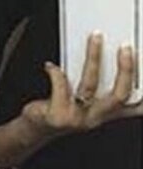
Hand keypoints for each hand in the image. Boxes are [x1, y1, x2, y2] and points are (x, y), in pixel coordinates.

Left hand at [19, 33, 141, 139]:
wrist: (36, 128)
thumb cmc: (61, 110)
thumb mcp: (88, 103)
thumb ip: (104, 88)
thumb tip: (115, 59)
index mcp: (107, 113)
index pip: (136, 106)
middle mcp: (96, 117)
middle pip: (120, 95)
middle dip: (126, 70)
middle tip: (126, 48)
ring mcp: (79, 118)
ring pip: (91, 86)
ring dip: (93, 58)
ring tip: (95, 39)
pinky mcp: (59, 116)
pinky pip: (61, 87)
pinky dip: (56, 73)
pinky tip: (51, 66)